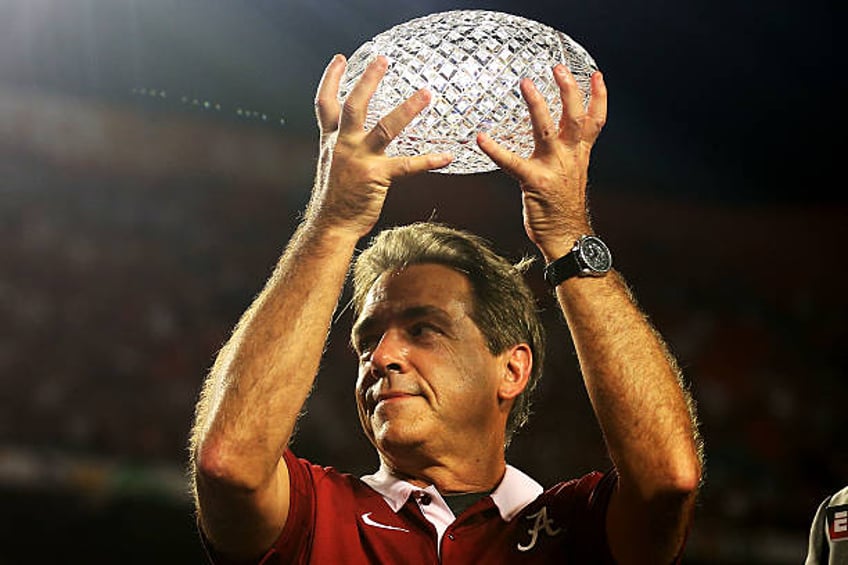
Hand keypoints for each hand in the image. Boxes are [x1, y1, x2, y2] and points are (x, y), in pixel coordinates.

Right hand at [309, 54, 452, 237]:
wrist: (332, 225)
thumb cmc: (335, 198)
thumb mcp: (330, 164)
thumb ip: (340, 145)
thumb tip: (354, 133)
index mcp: (331, 141)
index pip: (325, 104)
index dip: (331, 79)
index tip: (340, 59)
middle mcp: (343, 145)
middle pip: (354, 105)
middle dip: (368, 80)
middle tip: (384, 60)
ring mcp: (359, 160)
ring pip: (384, 127)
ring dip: (407, 109)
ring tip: (426, 93)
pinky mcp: (376, 177)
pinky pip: (407, 166)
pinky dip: (428, 161)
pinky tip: (446, 157)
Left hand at [477, 66, 606, 260]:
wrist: (567, 237)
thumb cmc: (563, 208)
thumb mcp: (572, 176)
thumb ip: (566, 154)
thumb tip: (556, 138)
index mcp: (580, 154)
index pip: (596, 121)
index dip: (598, 96)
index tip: (596, 74)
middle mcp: (570, 157)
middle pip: (575, 117)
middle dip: (569, 90)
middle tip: (558, 67)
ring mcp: (553, 168)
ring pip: (547, 130)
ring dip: (537, 105)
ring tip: (526, 84)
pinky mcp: (534, 181)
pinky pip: (512, 162)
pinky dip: (495, 149)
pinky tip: (482, 138)